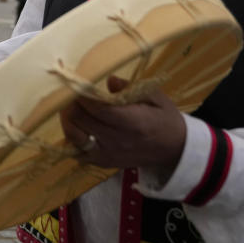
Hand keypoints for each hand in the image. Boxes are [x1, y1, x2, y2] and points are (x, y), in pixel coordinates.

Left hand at [60, 76, 185, 175]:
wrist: (175, 149)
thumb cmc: (164, 118)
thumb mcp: (156, 97)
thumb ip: (131, 88)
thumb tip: (109, 80)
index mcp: (132, 122)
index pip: (97, 109)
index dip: (81, 95)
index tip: (76, 84)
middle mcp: (117, 140)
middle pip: (80, 120)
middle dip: (71, 104)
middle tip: (71, 94)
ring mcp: (109, 154)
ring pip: (74, 137)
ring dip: (68, 121)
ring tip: (71, 109)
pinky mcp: (104, 163)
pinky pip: (78, 153)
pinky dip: (73, 139)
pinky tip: (77, 128)